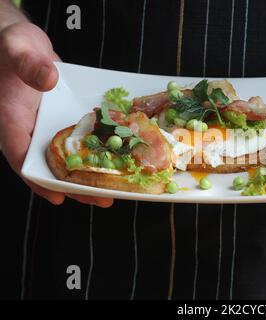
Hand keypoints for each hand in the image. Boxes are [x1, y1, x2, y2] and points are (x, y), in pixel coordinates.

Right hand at [0, 22, 112, 207]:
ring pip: (66, 160)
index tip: (57, 197)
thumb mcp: (19, 47)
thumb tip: (47, 79)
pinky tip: (115, 163)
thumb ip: (29, 63)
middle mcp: (30, 129)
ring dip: (87, 177)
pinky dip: (94, 154)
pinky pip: (78, 142)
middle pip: (48, 166)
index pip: (20, 155)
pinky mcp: (63, 121)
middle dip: (74, 187)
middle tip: (101, 200)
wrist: (25, 43)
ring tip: (112, 192)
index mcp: (11, 119)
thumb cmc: (15, 44)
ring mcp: (48, 127)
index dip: (38, 180)